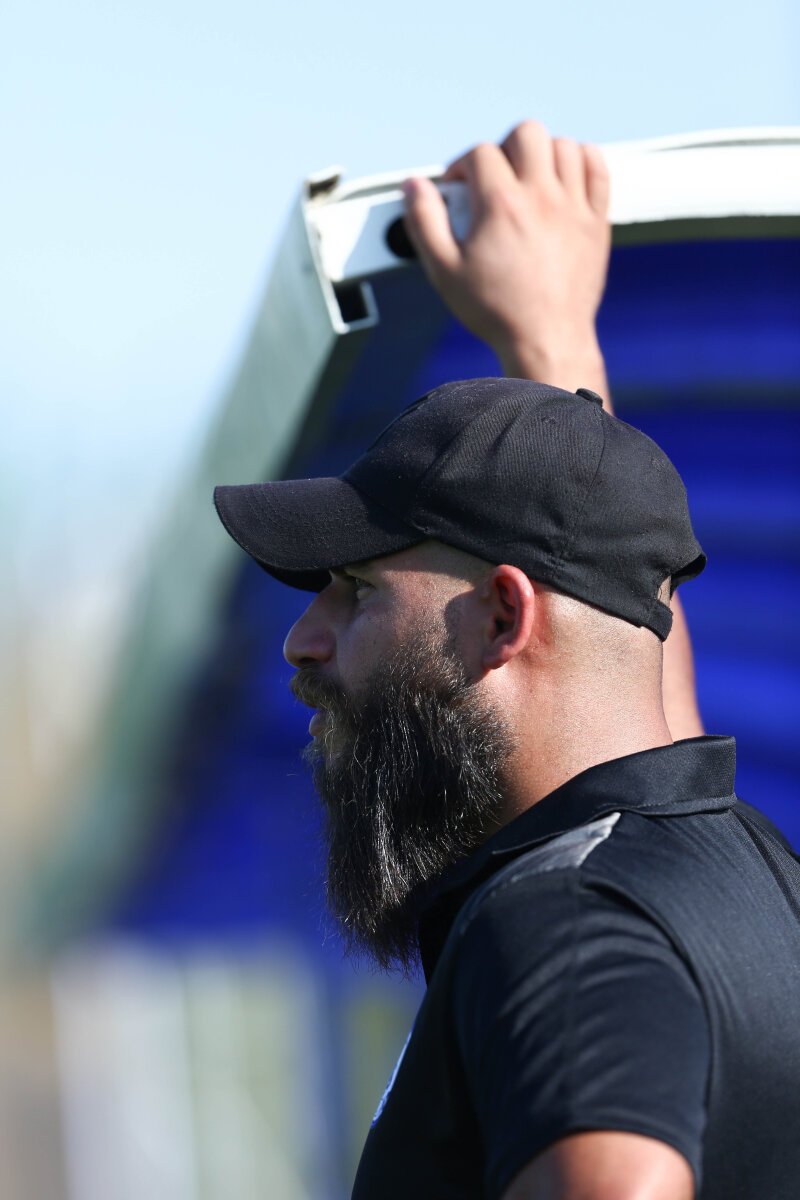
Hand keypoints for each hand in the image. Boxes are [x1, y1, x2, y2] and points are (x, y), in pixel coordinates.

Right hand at [402, 120, 610, 397]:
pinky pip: (597, 168)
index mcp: (502, 206)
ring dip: (542, 153)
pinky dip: (582, 161)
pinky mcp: (596, 222)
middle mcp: (541, 197)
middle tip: (496, 177)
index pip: (480, 154)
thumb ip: (424, 222)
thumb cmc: (497, 311)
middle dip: (504, 148)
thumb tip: (414, 186)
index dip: (462, 166)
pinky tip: (565, 177)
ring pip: (563, 146)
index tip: (460, 189)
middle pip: (526, 134)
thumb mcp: (445, 271)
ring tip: (529, 178)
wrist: (546, 341)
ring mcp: (573, 207)